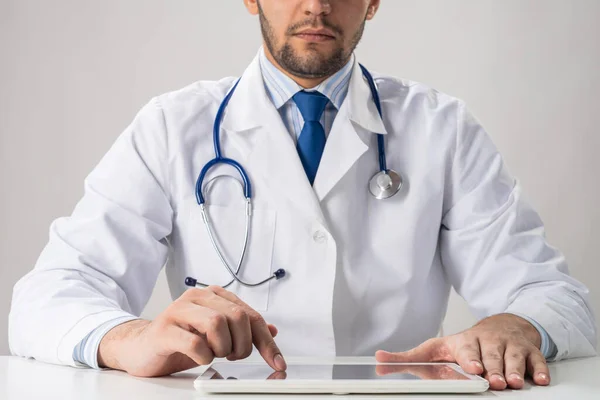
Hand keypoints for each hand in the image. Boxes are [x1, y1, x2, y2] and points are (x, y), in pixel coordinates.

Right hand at [98, 285, 286, 376]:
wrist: (140, 347)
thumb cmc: (180, 339)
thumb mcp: (216, 334)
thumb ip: (242, 329)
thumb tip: (271, 331)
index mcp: (214, 296)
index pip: (250, 315)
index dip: (266, 341)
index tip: (277, 361)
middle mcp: (197, 298)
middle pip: (237, 316)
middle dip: (242, 344)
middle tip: (232, 356)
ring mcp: (179, 311)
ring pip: (217, 323)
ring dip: (223, 347)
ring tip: (214, 354)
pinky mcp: (164, 329)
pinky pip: (194, 342)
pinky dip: (203, 356)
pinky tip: (200, 358)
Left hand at [375, 313, 550, 389]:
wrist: (501, 326)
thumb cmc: (466, 344)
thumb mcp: (435, 349)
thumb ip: (409, 358)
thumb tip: (378, 361)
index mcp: (465, 342)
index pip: (467, 349)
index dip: (470, 358)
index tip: (472, 367)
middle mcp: (488, 342)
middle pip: (492, 355)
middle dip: (493, 367)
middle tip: (494, 380)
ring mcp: (510, 346)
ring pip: (514, 358)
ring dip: (514, 370)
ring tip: (514, 382)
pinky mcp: (529, 351)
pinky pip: (537, 359)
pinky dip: (539, 369)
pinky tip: (540, 378)